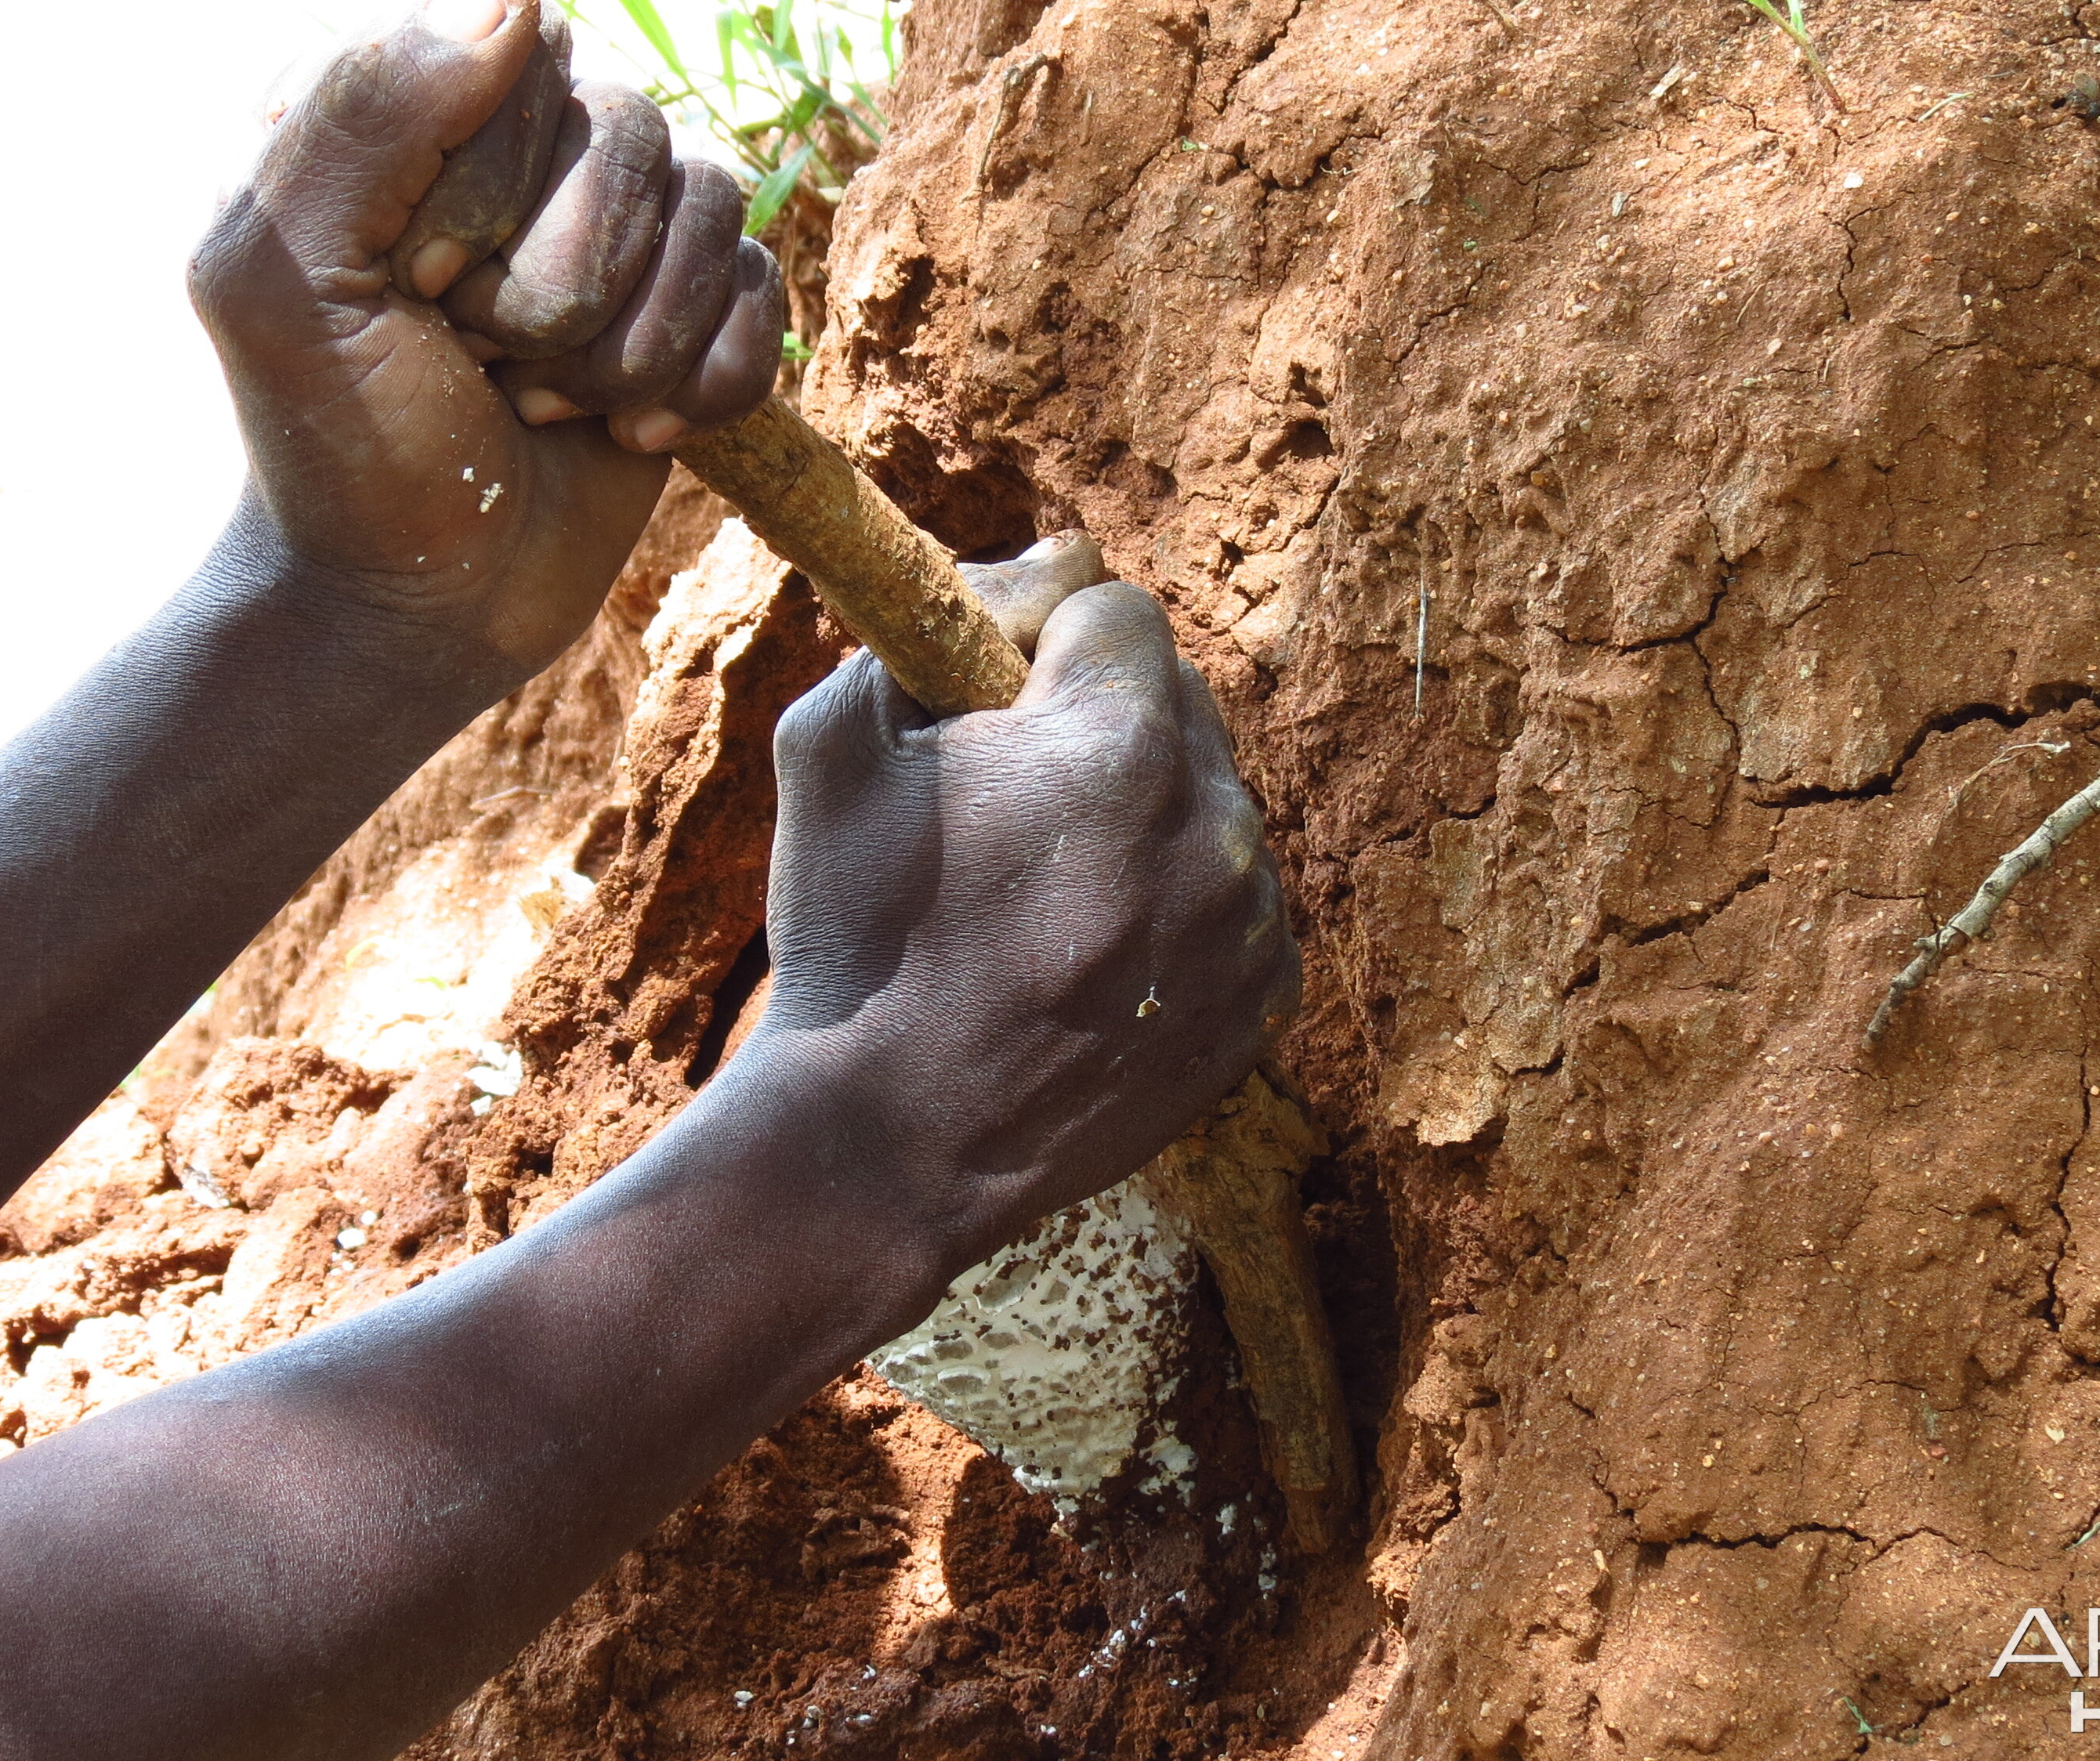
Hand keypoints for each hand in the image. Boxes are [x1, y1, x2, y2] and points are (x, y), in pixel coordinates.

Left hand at [188, 0, 783, 668]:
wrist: (418, 607)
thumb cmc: (335, 452)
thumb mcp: (280, 280)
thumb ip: (360, 114)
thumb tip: (522, 1)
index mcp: (410, 114)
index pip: (522, 64)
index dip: (491, 197)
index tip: (414, 294)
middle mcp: (523, 151)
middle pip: (633, 133)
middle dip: (566, 287)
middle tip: (485, 362)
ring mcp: (618, 233)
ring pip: (714, 208)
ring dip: (634, 345)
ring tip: (548, 406)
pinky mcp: (690, 315)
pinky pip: (763, 292)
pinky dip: (703, 383)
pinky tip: (628, 437)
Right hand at [741, 541, 1303, 1268]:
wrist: (885, 1147)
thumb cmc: (848, 938)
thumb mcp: (834, 740)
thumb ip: (944, 614)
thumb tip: (1053, 561)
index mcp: (1116, 743)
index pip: (1120, 612)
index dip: (1043, 646)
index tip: (993, 707)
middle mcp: (1213, 824)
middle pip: (1179, 702)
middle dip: (1100, 726)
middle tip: (1013, 807)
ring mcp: (1249, 921)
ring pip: (1213, 805)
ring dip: (1145, 821)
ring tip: (1046, 896)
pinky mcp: (1265, 1000)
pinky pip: (1239, 903)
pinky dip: (1179, 912)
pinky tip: (1090, 958)